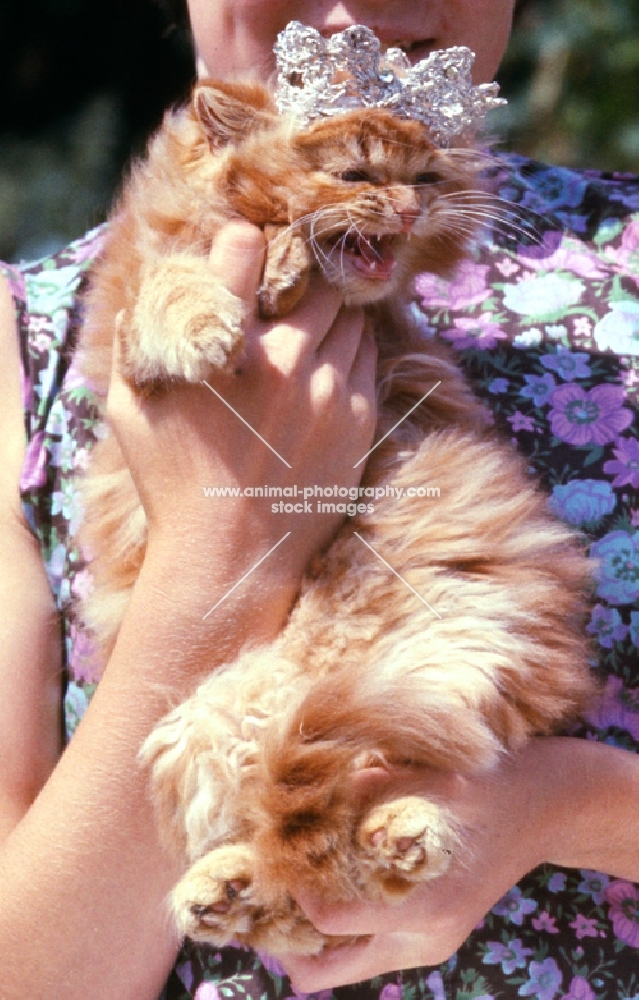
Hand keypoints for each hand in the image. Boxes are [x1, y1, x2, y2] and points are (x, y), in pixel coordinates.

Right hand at [105, 221, 376, 606]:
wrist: (230, 556)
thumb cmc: (172, 480)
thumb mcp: (131, 407)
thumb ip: (141, 338)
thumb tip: (159, 286)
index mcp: (225, 350)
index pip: (245, 250)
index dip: (246, 243)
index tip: (250, 253)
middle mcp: (286, 362)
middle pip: (316, 281)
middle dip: (303, 283)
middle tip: (288, 300)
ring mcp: (330, 392)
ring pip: (350, 316)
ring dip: (332, 316)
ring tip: (308, 337)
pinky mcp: (360, 420)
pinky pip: (368, 356)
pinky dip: (351, 351)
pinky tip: (326, 370)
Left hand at [280, 737, 638, 991]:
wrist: (546, 808)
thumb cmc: (485, 783)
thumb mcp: (425, 776)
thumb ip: (367, 788)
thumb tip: (304, 786)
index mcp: (422, 902)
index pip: (329, 922)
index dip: (291, 892)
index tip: (273, 854)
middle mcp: (421, 937)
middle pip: (322, 974)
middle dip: (286, 939)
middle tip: (269, 892)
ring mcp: (428, 945)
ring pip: (343, 968)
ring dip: (312, 936)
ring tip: (295, 885)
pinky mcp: (432, 939)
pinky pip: (368, 951)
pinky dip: (342, 928)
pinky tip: (334, 882)